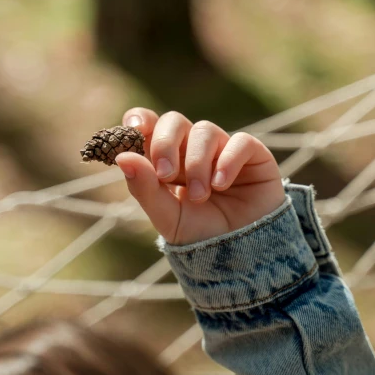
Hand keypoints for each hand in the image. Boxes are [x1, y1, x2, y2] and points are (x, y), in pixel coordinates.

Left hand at [115, 108, 285, 244]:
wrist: (242, 255)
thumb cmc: (201, 234)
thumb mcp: (167, 217)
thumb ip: (144, 188)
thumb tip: (122, 157)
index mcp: (168, 158)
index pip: (150, 125)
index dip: (140, 119)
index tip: (133, 129)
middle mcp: (193, 148)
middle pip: (174, 121)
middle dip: (165, 143)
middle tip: (165, 174)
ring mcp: (223, 148)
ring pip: (204, 130)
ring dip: (197, 163)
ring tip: (200, 196)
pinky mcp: (252, 154)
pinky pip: (239, 141)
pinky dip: (227, 161)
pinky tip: (221, 185)